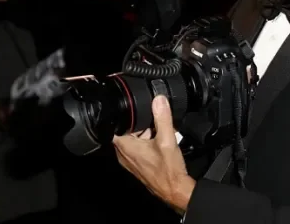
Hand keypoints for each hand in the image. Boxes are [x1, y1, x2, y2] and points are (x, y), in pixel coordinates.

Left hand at [113, 96, 195, 212]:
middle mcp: (124, 155)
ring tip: (159, 132)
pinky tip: (161, 142)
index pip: (115, 125)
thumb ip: (163, 118)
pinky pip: (138, 148)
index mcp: (126, 147)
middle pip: (126, 131)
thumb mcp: (167, 140)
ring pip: (133, 139)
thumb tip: (159, 100)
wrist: (174, 189)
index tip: (134, 110)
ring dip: (144, 133)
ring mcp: (130, 161)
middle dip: (139, 124)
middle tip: (153, 122)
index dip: (123, 116)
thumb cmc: (168, 171)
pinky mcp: (138, 164)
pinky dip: (147, 142)